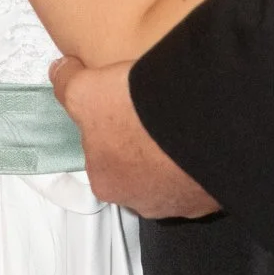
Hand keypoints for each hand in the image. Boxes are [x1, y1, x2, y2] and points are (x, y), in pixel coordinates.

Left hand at [50, 56, 219, 219]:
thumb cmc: (137, 117)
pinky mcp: (211, 195)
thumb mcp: (85, 92)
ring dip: (171, 152)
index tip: (122, 106)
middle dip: (140, 142)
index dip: (108, 125)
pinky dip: (199, 156)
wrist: (202, 129)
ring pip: (169, 172)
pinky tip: (201, 132)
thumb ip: (67, 84)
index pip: (100, 153)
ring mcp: (179, 202)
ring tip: (178, 118)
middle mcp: (140, 201)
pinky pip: (201, 173)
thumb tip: (61, 72)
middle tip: (151, 111)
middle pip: (134, 166)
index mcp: (106, 182)